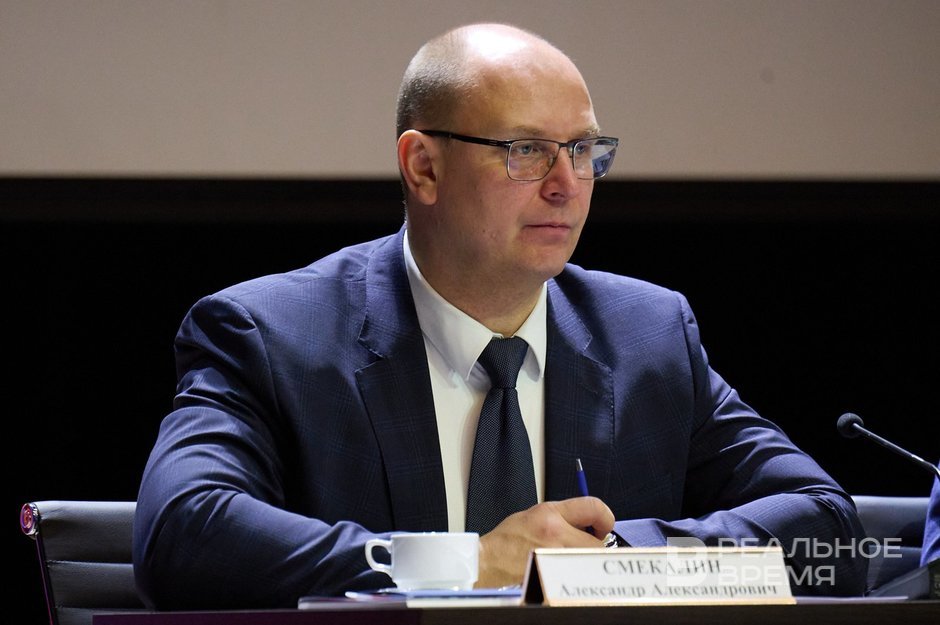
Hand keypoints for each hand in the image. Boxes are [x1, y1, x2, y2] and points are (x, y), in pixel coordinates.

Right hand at [475, 496, 614, 587]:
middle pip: (598, 541)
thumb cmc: (508, 539)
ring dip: (586, 558)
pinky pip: (577, 573)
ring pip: (589, 559)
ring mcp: (555, 556)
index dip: (605, 517)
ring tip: (570, 555)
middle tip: (584, 544)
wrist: (489, 560)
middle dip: (595, 543)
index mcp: (550, 513)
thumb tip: (590, 520)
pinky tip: (562, 567)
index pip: (594, 507)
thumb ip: (564, 515)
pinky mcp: (554, 575)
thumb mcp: (536, 513)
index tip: (603, 524)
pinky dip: (575, 571)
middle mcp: (555, 532)